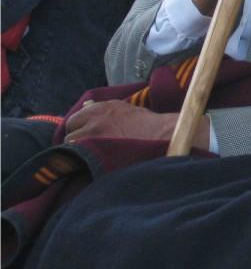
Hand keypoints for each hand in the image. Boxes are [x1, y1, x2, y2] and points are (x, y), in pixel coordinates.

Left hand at [64, 101, 208, 148]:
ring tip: (91, 156)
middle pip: (69, 127)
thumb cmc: (149, 125)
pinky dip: (80, 159)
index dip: (80, 127)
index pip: (77, 116)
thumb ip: (105, 109)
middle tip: (86, 147)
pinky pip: (76, 154)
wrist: (161, 135)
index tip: (86, 135)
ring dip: (77, 149)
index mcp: (104, 106)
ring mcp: (94, 131)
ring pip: (70, 142)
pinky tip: (90, 163)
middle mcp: (95, 115)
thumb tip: (86, 105)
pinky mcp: (94, 146)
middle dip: (74, 137)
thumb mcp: (127, 110)